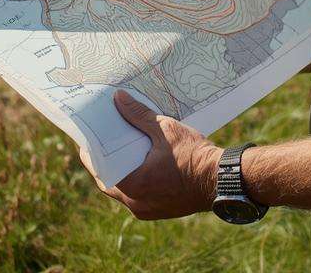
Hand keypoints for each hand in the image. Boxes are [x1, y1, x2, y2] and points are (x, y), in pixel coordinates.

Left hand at [79, 90, 221, 220]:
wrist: (223, 180)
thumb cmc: (194, 155)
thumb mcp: (165, 129)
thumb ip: (138, 115)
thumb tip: (118, 98)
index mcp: (132, 184)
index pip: (99, 171)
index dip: (91, 157)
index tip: (88, 143)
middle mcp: (136, 202)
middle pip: (110, 184)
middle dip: (106, 166)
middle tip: (104, 147)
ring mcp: (148, 210)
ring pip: (124, 193)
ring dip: (121, 176)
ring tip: (122, 155)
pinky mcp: (160, 211)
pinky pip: (139, 198)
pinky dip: (136, 184)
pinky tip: (140, 168)